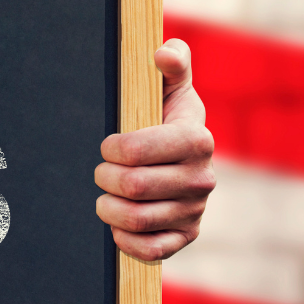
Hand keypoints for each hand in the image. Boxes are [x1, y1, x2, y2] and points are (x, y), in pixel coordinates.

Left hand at [97, 38, 214, 260]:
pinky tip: (118, 224)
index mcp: (196, 138)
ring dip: (108, 208)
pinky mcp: (187, 236)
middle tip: (101, 171)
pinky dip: (126, 240)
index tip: (107, 144)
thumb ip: (171, 63)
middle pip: (133, 187)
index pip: (136, 151)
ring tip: (105, 195)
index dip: (112, 149)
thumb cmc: (164, 114)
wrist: (179, 157)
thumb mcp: (169, 85)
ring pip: (136, 220)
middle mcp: (203, 178)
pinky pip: (151, 251)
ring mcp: (196, 210)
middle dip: (105, 178)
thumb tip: (162, 53)